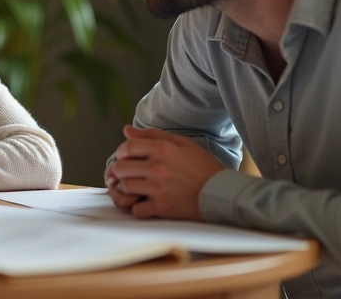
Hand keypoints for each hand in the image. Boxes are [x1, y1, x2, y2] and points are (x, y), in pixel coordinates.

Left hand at [108, 125, 225, 220]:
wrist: (223, 194)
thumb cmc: (204, 168)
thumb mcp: (183, 144)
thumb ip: (153, 135)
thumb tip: (126, 130)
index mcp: (163, 149)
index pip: (126, 147)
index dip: (120, 153)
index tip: (124, 158)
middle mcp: (158, 167)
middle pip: (120, 168)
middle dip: (117, 171)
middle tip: (122, 175)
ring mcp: (159, 188)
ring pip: (125, 187)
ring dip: (127, 189)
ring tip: (135, 188)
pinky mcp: (162, 208)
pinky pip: (136, 209)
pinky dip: (138, 208)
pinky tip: (146, 204)